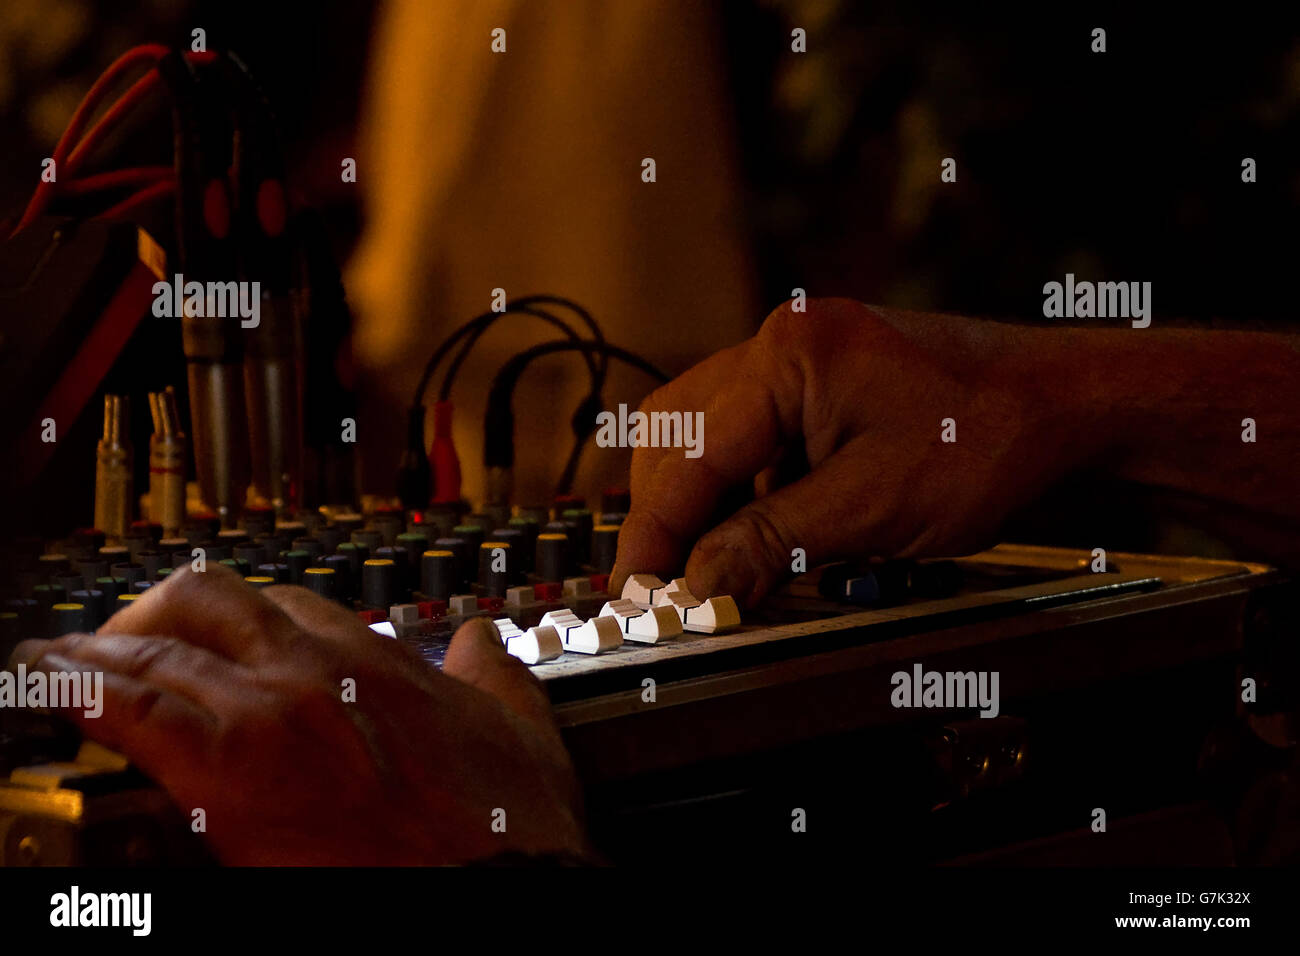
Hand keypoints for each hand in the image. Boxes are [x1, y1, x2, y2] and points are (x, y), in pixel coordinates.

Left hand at [12, 564, 591, 864]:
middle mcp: (320, 669)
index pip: (293, 606)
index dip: (247, 620)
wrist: (496, 887)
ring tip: (62, 657)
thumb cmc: (506, 825)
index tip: (223, 637)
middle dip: (164, 611)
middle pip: (217, 602)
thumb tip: (480, 644)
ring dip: (105, 645)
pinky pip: (133, 707)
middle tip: (133, 638)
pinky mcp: (228, 768)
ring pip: (165, 645)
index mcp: (379, 661)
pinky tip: (50, 686)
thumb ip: (494, 676)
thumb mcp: (518, 729)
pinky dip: (81, 689)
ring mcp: (272, 710)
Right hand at [611, 298, 1105, 606]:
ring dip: (697, 498)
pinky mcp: (820, 381)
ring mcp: (800, 356)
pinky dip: (739, 485)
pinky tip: (758, 526)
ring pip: (704, 430)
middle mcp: (781, 341)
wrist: (1063, 404)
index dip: (655, 532)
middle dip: (664, 511)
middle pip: (678, 433)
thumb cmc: (984, 440)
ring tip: (706, 559)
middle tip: (661, 582)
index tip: (635, 590)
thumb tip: (696, 586)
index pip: (690, 455)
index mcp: (787, 354)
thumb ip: (769, 543)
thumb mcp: (869, 508)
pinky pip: (748, 432)